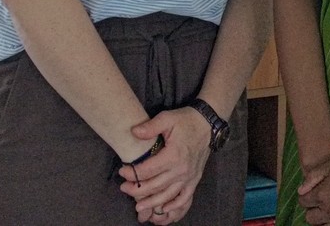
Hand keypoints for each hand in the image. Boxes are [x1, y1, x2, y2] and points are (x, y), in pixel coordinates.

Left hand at [119, 107, 212, 222]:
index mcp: (173, 155)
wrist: (208, 125)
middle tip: (124, 188)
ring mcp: (189, 177)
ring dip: (152, 203)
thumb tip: (134, 132)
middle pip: (155, 186)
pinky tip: (164, 210)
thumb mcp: (167, 118)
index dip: (132, 173)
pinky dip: (175, 208)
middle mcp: (181, 170)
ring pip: (168, 196)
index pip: (148, 170)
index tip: (122, 171)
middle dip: (137, 190)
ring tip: (138, 207)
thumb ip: (150, 127)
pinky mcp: (194, 180)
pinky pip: (185, 199)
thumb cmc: (186, 121)